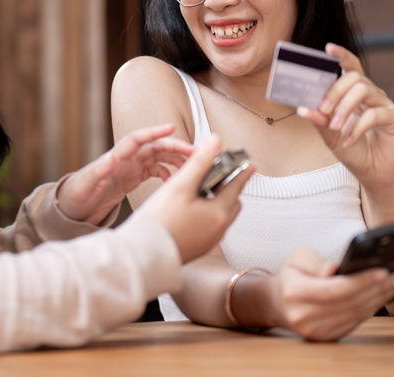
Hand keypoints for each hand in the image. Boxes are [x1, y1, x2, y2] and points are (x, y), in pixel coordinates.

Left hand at [57, 123, 192, 224]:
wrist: (73, 208)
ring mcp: (131, 167)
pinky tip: (175, 180)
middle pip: (154, 146)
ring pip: (158, 156)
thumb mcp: (85, 187)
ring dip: (175, 158)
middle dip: (175, 146)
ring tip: (192, 164)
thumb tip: (109, 158)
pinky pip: (155, 169)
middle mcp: (125, 158)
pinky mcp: (133, 176)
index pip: (137, 139)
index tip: (171, 128)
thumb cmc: (76, 196)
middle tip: (194, 151)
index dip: (154, 132)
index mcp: (115, 157)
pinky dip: (167, 172)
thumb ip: (96, 172)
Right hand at [138, 134, 250, 262]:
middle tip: (223, 175)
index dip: (243, 172)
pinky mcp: (199, 247)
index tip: (249, 164)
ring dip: (220, 201)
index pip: (237, 186)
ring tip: (205, 190)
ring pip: (223, 215)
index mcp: (218, 213)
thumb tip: (215, 141)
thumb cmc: (160, 221)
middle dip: (231, 187)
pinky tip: (193, 210)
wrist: (144, 253)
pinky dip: (210, 214)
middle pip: (233, 202)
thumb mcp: (180, 185)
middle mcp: (218, 229)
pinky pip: (212, 227)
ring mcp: (209, 241)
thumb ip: (200, 161)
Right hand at [276, 248, 393, 340]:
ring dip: (379, 299)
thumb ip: (316, 262)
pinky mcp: (326, 338)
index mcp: (294, 293)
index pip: (334, 289)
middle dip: (377, 289)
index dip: (360, 281)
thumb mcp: (298, 258)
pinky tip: (383, 296)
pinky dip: (371, 308)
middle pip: (349, 303)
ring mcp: (315, 331)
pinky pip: (354, 322)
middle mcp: (303, 317)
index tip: (383, 271)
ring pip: (355, 315)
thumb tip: (333, 269)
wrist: (279, 302)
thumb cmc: (293, 274)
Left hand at [296, 43, 393, 193]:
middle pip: (354, 77)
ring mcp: (385, 104)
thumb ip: (319, 120)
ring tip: (335, 128)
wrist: (373, 175)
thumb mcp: (330, 136)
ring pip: (363, 90)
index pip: (351, 67)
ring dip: (344, 108)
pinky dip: (357, 127)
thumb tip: (303, 108)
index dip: (342, 55)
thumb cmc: (353, 151)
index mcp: (355, 94)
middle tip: (323, 110)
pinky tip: (348, 140)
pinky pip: (375, 114)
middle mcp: (371, 94)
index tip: (327, 48)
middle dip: (335, 92)